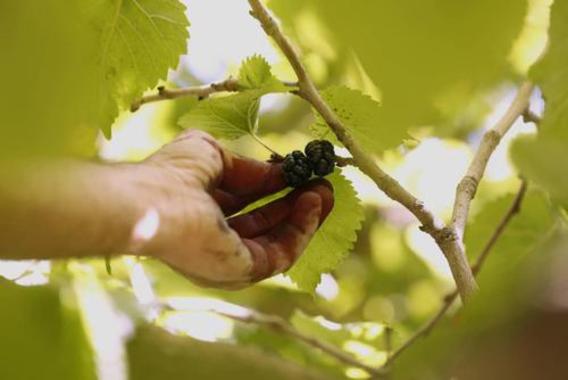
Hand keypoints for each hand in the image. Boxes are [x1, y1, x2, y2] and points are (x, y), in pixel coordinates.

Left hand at [135, 130, 333, 288]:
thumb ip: (247, 166)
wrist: (156, 201)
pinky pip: (283, 253)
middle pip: (268, 225)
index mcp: (206, 212)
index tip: (302, 174)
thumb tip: (279, 171)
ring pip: (280, 242)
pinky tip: (311, 203)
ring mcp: (232, 259)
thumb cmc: (173, 174)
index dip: (278, 189)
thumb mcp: (213, 154)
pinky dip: (301, 230)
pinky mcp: (243, 271)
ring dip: (305, 217)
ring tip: (324, 192)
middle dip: (297, 205)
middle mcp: (219, 240)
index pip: (250, 204)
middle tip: (323, 186)